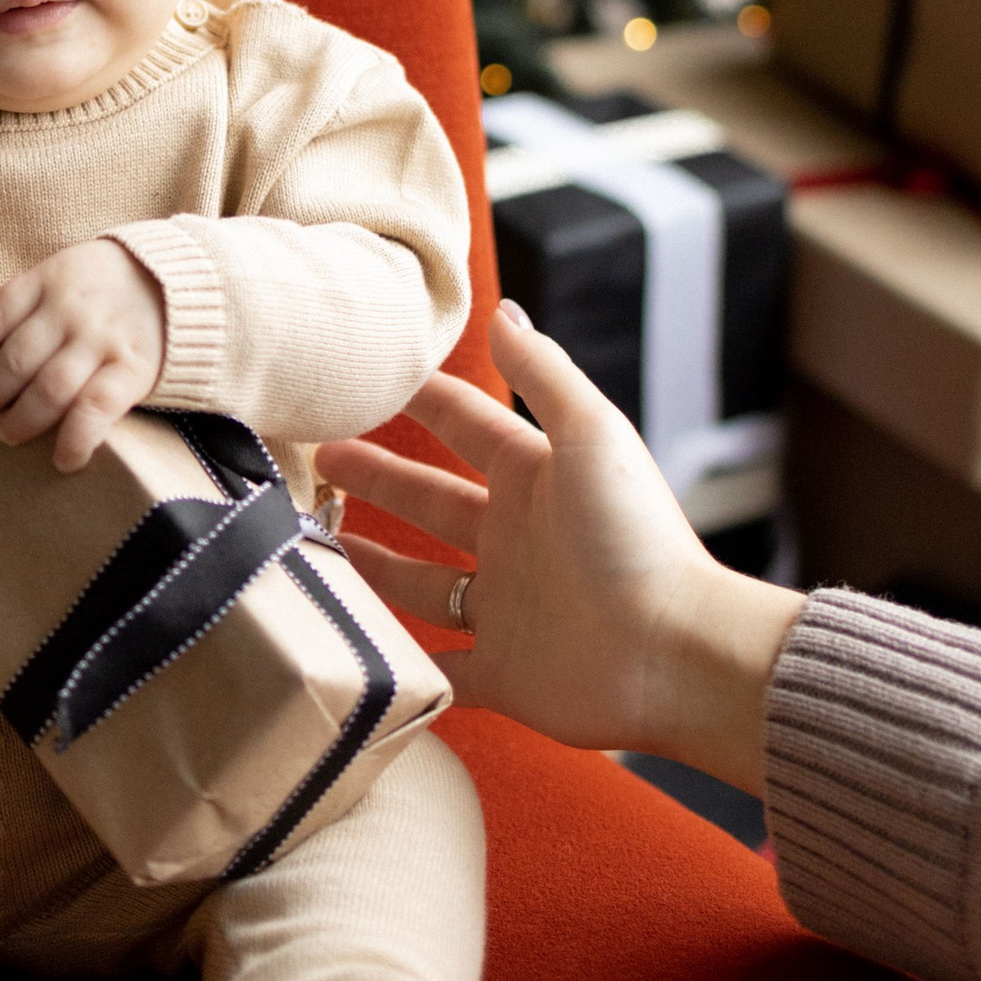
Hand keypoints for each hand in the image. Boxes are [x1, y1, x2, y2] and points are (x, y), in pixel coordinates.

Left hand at [0, 240, 166, 471]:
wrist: (177, 279)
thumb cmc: (102, 287)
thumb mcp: (58, 277)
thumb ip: (20, 312)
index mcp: (46, 282)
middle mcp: (70, 310)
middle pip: (14, 362)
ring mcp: (102, 339)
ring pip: (50, 389)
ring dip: (22, 420)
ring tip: (9, 432)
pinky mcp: (134, 369)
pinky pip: (97, 409)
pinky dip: (76, 439)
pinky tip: (64, 459)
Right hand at [315, 303, 802, 795]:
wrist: (671, 653)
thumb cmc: (635, 537)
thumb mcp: (590, 434)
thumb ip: (544, 372)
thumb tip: (503, 306)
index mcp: (536, 478)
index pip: (465, 425)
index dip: (419, 400)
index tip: (361, 380)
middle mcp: (516, 538)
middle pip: (429, 500)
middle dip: (376, 477)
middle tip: (314, 458)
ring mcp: (505, 607)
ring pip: (420, 582)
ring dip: (370, 562)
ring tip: (309, 542)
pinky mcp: (501, 673)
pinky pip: (436, 667)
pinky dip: (397, 661)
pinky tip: (350, 644)